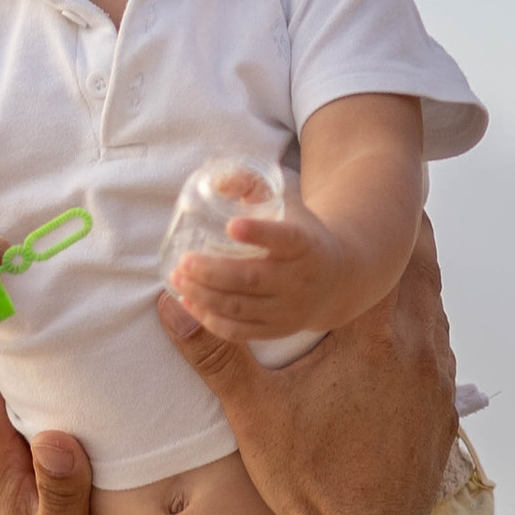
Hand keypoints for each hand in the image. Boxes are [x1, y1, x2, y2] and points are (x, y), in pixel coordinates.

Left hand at [0, 337, 113, 514]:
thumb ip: (61, 494)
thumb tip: (58, 435)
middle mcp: (0, 474)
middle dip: (6, 339)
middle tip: (25, 282)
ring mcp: (18, 489)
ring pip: (19, 414)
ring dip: (32, 372)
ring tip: (56, 323)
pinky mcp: (41, 503)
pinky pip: (42, 440)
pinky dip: (55, 409)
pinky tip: (84, 398)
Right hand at [157, 223, 457, 514]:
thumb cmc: (315, 479)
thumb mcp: (256, 415)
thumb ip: (216, 354)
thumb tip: (171, 306)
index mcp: (376, 336)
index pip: (391, 253)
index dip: (381, 220)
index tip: (370, 194)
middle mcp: (420, 347)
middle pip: (423, 269)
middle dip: (402, 242)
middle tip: (381, 216)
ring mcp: (439, 379)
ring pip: (435, 308)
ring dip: (412, 284)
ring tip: (385, 266)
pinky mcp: (445, 408)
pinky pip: (440, 346)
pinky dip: (421, 325)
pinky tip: (397, 335)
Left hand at [170, 200, 345, 344]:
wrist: (336, 279)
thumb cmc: (300, 233)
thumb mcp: (287, 204)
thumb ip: (253, 186)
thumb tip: (217, 183)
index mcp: (306, 245)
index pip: (285, 239)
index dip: (259, 233)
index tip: (231, 225)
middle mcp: (300, 280)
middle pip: (251, 279)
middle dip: (212, 272)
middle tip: (184, 260)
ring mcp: (288, 310)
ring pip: (239, 307)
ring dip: (203, 295)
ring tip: (178, 278)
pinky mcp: (276, 330)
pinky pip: (238, 331)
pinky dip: (209, 319)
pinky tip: (188, 301)